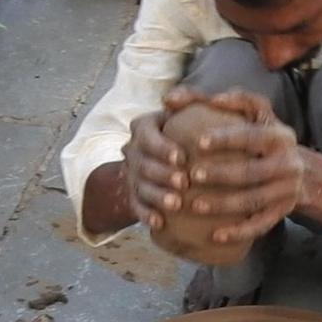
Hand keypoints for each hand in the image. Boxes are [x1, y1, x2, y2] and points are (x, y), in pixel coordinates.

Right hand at [122, 109, 188, 230]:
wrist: (170, 156)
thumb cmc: (189, 128)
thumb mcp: (188, 109)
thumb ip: (188, 98)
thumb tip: (170, 99)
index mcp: (143, 127)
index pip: (146, 134)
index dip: (161, 147)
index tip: (181, 157)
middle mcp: (134, 150)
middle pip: (143, 163)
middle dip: (162, 173)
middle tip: (183, 182)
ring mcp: (132, 174)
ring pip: (140, 186)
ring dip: (157, 196)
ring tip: (176, 204)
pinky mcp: (134, 195)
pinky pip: (136, 207)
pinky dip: (147, 215)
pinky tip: (161, 224)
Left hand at [171, 89, 305, 244]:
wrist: (299, 170)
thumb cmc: (263, 136)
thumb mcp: (255, 113)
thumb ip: (226, 99)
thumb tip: (181, 98)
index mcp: (280, 136)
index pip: (253, 136)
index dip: (226, 139)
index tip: (199, 143)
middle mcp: (289, 164)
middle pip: (252, 172)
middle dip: (220, 174)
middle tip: (190, 176)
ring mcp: (287, 191)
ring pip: (253, 201)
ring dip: (223, 205)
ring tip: (194, 205)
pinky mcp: (283, 212)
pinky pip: (260, 225)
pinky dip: (238, 232)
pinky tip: (215, 236)